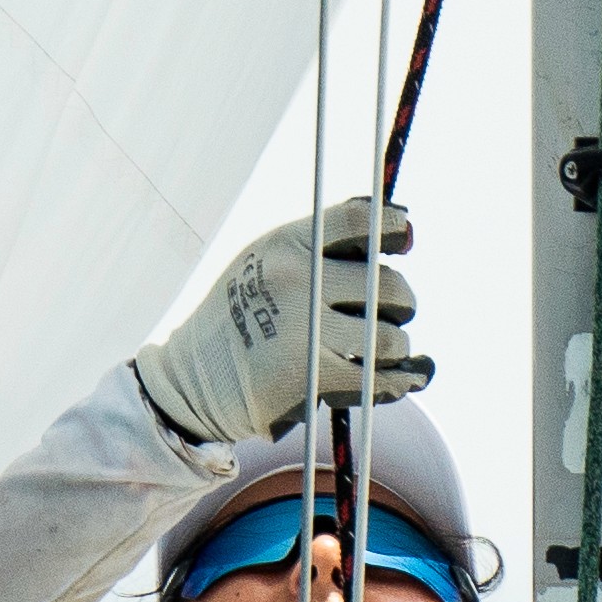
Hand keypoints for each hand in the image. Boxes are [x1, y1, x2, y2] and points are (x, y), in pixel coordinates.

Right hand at [134, 199, 425, 447]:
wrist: (194, 379)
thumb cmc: (244, 317)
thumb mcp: (269, 261)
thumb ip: (327, 244)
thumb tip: (407, 226)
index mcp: (288, 245)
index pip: (358, 220)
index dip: (392, 226)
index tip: (403, 239)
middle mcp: (297, 281)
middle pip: (385, 284)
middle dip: (401, 301)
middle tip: (395, 312)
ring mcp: (305, 330)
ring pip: (389, 337)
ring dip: (396, 347)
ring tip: (383, 351)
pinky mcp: (311, 376)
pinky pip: (377, 379)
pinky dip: (397, 382)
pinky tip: (402, 379)